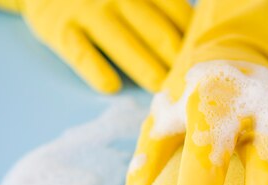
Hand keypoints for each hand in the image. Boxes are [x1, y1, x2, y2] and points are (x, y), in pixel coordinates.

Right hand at [0, 0, 191, 92]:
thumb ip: (160, 5)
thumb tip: (198, 35)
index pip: (176, 14)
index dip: (195, 41)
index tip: (208, 65)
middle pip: (157, 32)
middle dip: (178, 61)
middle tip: (193, 88)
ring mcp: (87, 11)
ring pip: (124, 44)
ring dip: (147, 70)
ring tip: (162, 92)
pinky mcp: (59, 30)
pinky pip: (81, 53)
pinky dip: (96, 70)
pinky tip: (112, 87)